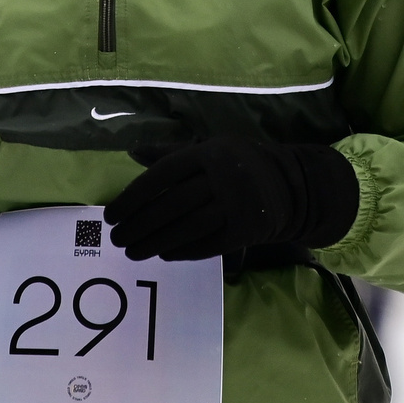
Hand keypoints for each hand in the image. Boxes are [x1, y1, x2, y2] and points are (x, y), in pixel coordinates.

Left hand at [104, 137, 361, 261]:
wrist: (292, 185)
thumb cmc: (238, 164)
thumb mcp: (210, 148)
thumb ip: (171, 152)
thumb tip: (132, 152)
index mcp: (208, 153)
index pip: (161, 176)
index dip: (133, 198)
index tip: (111, 215)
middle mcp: (222, 176)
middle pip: (172, 205)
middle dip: (139, 225)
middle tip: (117, 240)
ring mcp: (236, 204)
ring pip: (187, 227)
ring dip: (155, 243)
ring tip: (132, 253)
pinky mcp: (247, 229)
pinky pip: (208, 244)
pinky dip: (183, 251)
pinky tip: (164, 255)